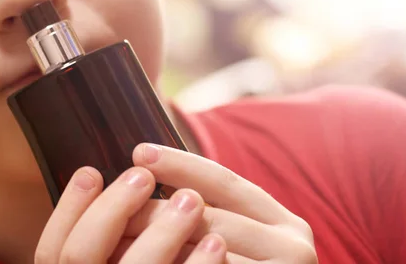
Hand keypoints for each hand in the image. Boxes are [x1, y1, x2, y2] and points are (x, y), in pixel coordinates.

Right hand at [35, 165, 226, 262]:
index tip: (92, 171)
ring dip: (163, 230)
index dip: (68, 208)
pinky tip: (216, 242)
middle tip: (142, 175)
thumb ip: (103, 249)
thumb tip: (105, 191)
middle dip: (112, 207)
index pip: (51, 252)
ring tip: (192, 199)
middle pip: (81, 256)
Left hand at [119, 144, 317, 263]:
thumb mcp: (240, 236)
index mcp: (283, 221)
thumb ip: (208, 212)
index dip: (181, 164)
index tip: (140, 152)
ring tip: (113, 239)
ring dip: (156, 247)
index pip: (225, 181)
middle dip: (155, 211)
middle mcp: (294, 247)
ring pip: (206, 254)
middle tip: (111, 205)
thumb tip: (146, 177)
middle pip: (209, 218)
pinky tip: (142, 263)